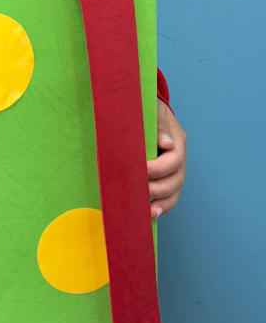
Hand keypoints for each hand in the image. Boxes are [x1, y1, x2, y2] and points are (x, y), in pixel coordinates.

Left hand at [147, 98, 186, 218]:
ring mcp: (176, 168)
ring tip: (149, 212)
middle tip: (142, 192)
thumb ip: (159, 125)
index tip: (142, 171)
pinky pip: (170, 194)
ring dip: (163, 202)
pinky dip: (163, 205)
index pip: (174, 157)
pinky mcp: (167, 176)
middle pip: (177, 178)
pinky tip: (152, 213)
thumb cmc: (147, 108)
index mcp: (177, 139)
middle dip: (160, 188)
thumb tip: (166, 143)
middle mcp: (179, 156)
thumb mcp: (153, 110)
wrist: (147, 110)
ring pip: (175, 189)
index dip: (160, 167)